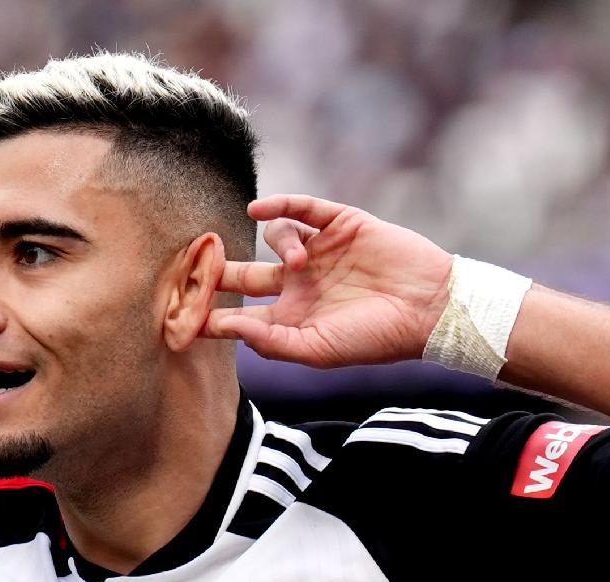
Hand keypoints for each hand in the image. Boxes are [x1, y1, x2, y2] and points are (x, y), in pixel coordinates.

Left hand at [205, 195, 454, 367]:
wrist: (429, 308)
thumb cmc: (376, 337)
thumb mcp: (318, 349)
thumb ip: (271, 341)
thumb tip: (228, 326)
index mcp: (291, 317)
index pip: (238, 314)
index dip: (210, 313)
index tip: (180, 314)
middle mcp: (300, 284)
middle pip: (243, 272)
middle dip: (216, 269)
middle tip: (193, 264)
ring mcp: (319, 251)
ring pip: (274, 237)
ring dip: (278, 245)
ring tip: (302, 263)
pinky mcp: (340, 224)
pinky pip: (301, 207)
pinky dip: (278, 204)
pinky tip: (257, 209)